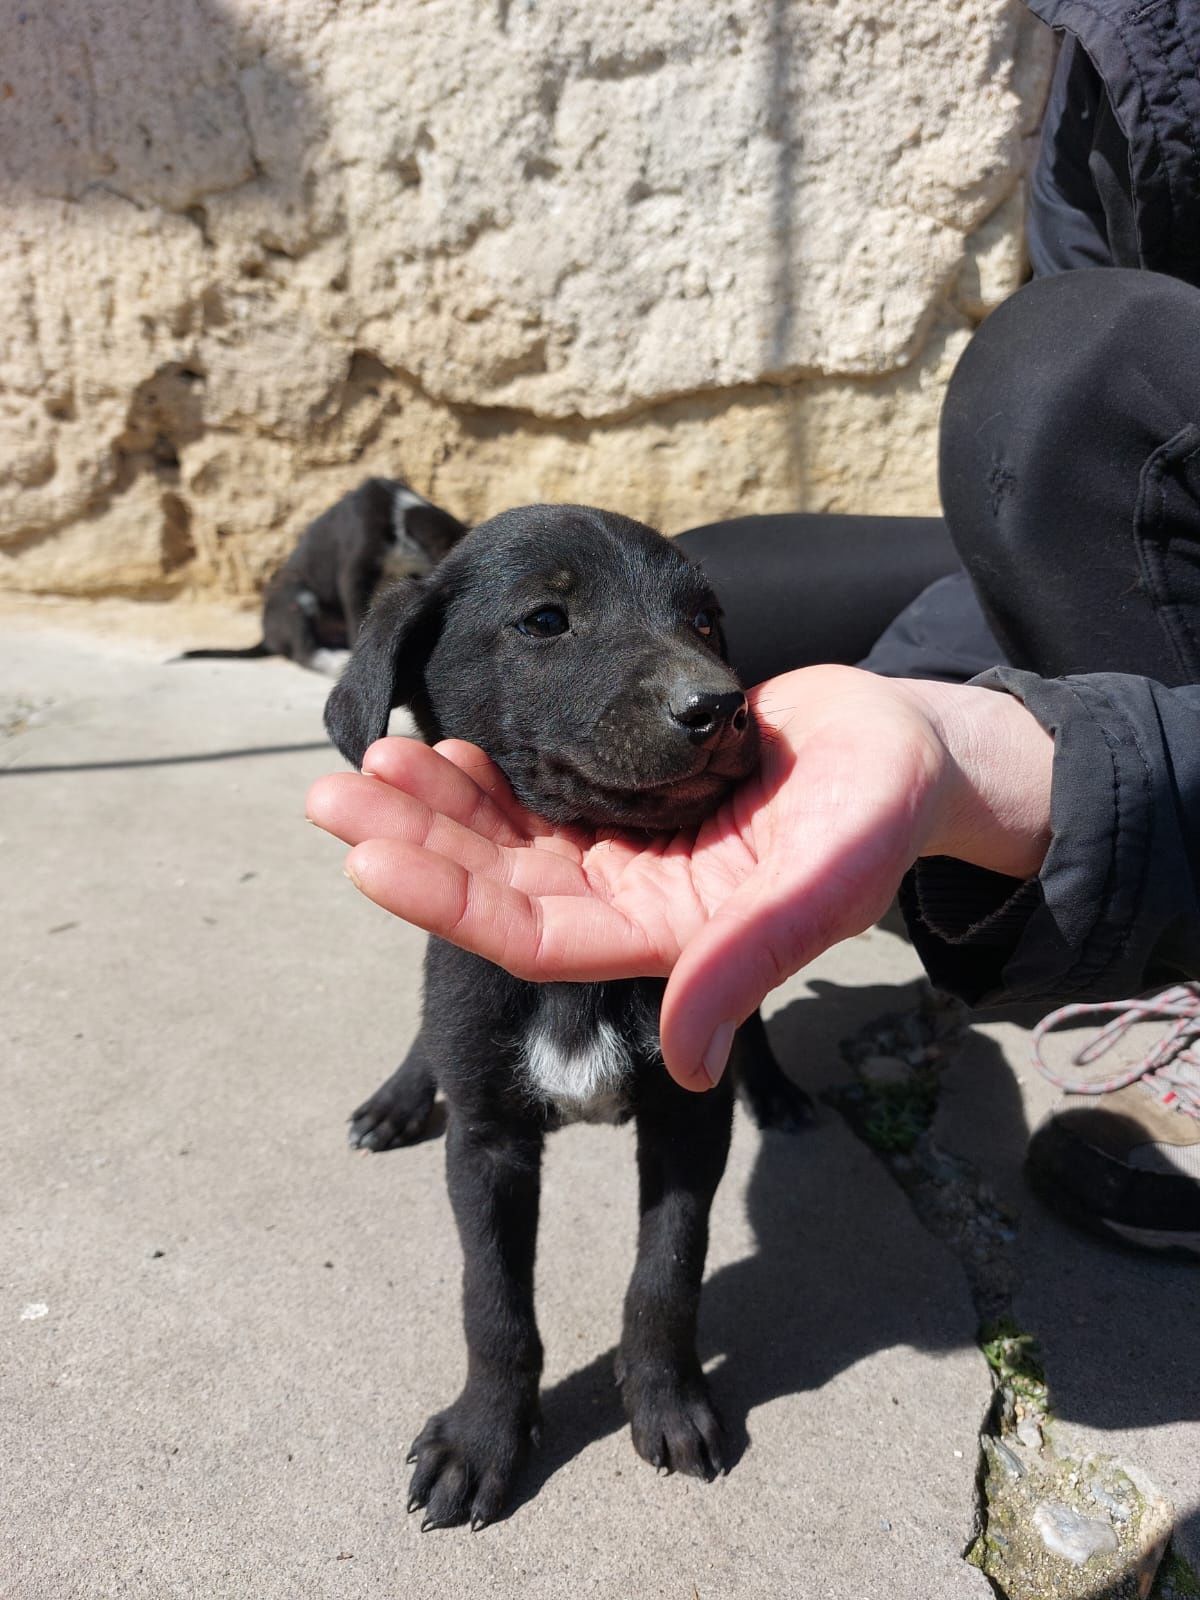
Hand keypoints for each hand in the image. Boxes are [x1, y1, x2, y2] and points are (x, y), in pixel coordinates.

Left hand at [306, 666, 1052, 1091]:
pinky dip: (491, 776)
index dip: (450, 900)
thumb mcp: (824, 884)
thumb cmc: (877, 815)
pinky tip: (442, 746)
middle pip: (500, 886)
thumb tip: (687, 1071)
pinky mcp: (634, 805)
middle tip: (329, 794)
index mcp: (667, 942)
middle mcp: (632, 907)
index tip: (368, 854)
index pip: (534, 935)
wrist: (905, 750)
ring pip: (510, 841)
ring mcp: (629, 856)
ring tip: (368, 757)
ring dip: (438, 805)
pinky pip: (544, 796)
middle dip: (416, 841)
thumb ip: (751, 964)